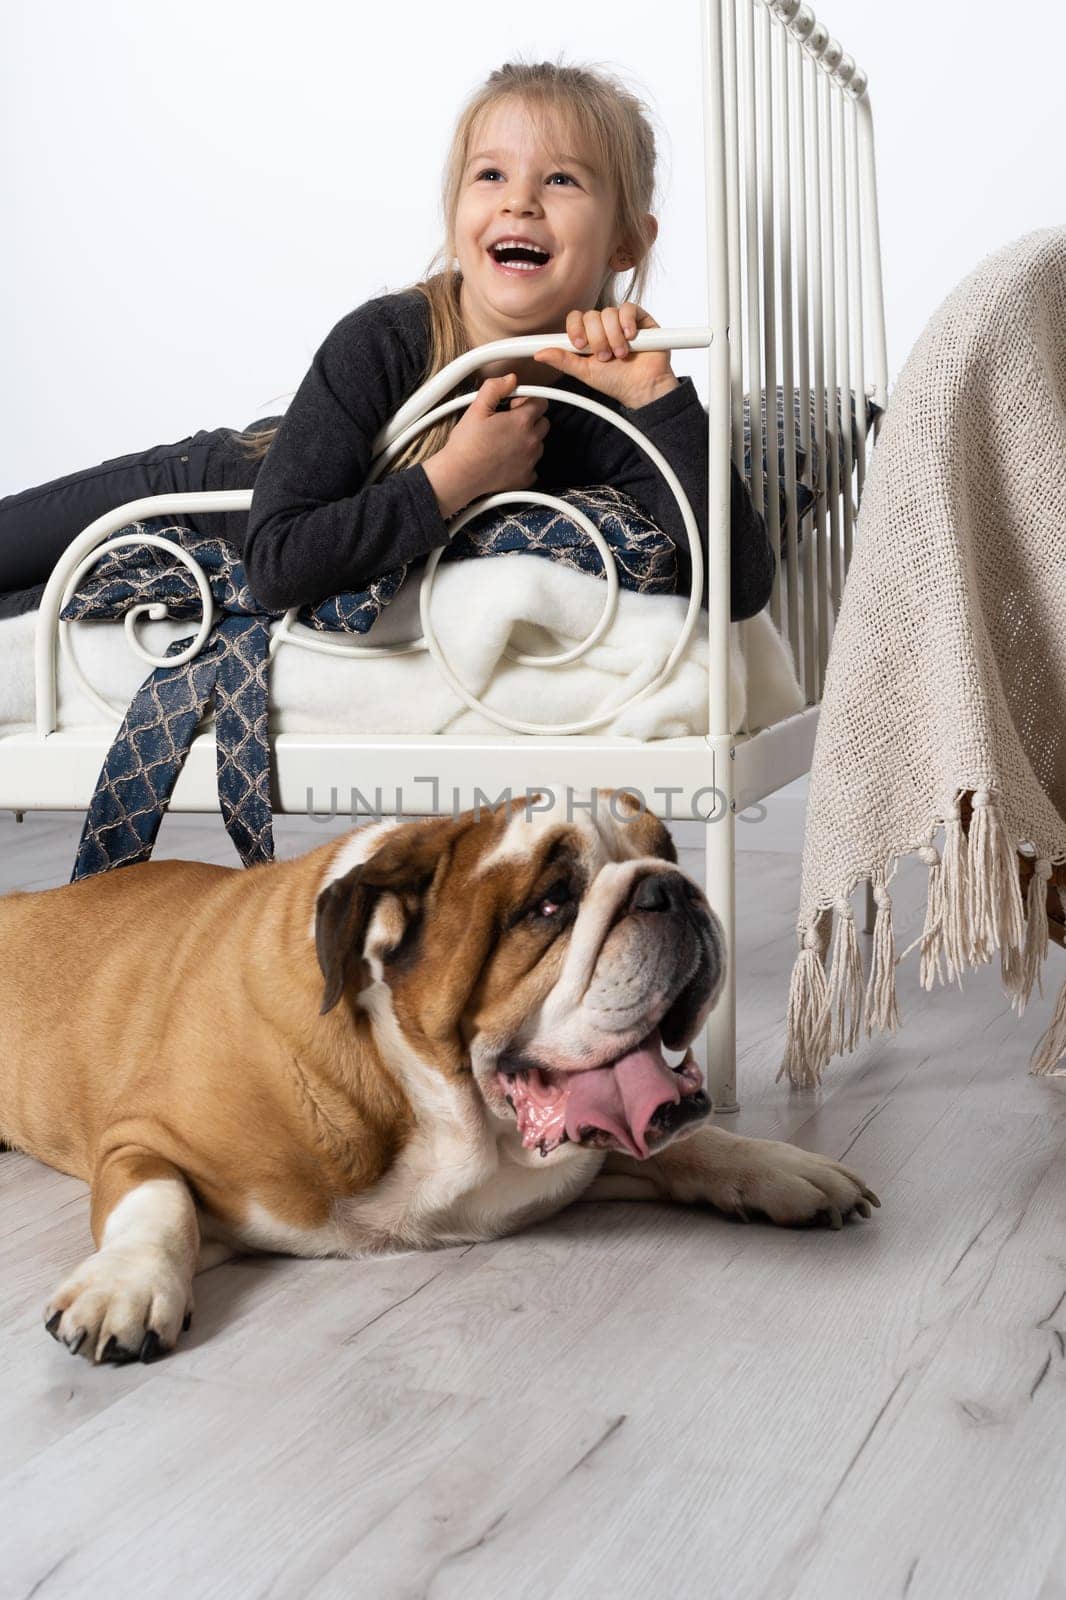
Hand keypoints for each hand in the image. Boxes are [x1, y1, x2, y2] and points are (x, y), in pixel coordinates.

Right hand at [423, 372, 548, 518]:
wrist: (459, 475)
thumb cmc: (466, 444)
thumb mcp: (476, 407)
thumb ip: (495, 387)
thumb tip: (510, 379)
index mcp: (522, 421)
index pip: (541, 402)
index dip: (526, 401)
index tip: (513, 406)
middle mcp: (531, 441)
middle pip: (543, 423)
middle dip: (530, 420)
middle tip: (508, 424)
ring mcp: (530, 461)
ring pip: (539, 444)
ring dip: (528, 440)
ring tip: (505, 442)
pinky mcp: (526, 478)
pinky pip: (533, 466)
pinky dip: (524, 462)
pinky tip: (507, 459)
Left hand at [533, 304, 679, 410]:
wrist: (643, 388)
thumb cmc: (617, 382)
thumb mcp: (585, 372)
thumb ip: (563, 360)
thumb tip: (539, 354)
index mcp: (589, 337)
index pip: (575, 319)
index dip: (575, 329)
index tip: (579, 345)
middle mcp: (604, 327)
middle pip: (591, 316)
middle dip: (597, 340)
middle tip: (606, 357)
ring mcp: (621, 321)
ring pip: (608, 313)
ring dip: (613, 337)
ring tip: (621, 354)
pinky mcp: (639, 318)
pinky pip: (628, 308)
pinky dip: (627, 324)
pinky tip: (631, 339)